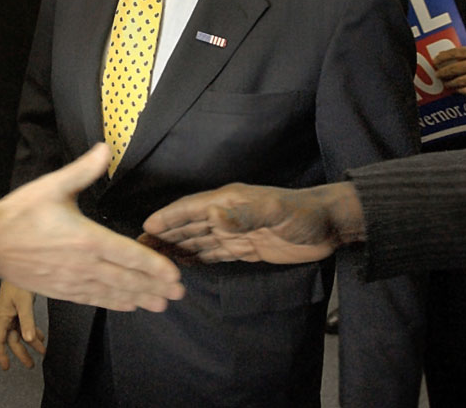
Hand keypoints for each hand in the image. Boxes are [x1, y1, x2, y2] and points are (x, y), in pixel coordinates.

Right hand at [0, 143, 183, 311]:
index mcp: (86, 238)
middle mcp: (84, 264)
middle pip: (127, 278)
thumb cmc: (21, 213)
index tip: (174, 273)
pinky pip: (93, 300)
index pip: (128, 254)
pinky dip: (113, 303)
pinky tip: (127, 306)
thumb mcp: (53, 185)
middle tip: (179, 294)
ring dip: (139, 298)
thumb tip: (106, 148)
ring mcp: (72, 281)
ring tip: (161, 305)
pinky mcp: (61, 291)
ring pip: (113, 292)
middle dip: (155, 286)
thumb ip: (83, 170)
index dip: (154, 265)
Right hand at [0, 282, 44, 369]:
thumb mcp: (24, 301)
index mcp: (3, 316)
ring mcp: (13, 311)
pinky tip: (40, 336)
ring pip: (21, 332)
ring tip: (41, 352)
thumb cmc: (17, 280)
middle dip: (22, 353)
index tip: (6, 367)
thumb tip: (29, 338)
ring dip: (31, 342)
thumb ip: (27, 320)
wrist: (18, 264)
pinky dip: (33, 330)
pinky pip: (26, 323)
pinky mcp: (20, 306)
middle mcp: (6, 316)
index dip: (1, 355)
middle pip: (13, 339)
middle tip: (31, 364)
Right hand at [141, 181, 364, 263]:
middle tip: (138, 249)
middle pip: (188, 225)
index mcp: (229, 202)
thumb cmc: (302, 214)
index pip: (191, 208)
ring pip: (198, 240)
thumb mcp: (275, 211)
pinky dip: (196, 257)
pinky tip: (182, 264)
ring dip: (176, 248)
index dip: (168, 217)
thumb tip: (212, 215)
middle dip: (164, 235)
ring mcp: (235, 231)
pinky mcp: (245, 248)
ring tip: (152, 259)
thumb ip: (243, 214)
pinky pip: (214, 252)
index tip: (145, 227)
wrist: (328, 226)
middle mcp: (227, 214)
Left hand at [433, 46, 465, 95]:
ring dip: (449, 83)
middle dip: (443, 72)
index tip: (435, 60)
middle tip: (437, 74)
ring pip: (459, 81)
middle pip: (454, 68)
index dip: (443, 57)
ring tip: (445, 83)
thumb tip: (447, 57)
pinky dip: (460, 91)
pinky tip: (456, 90)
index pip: (455, 52)